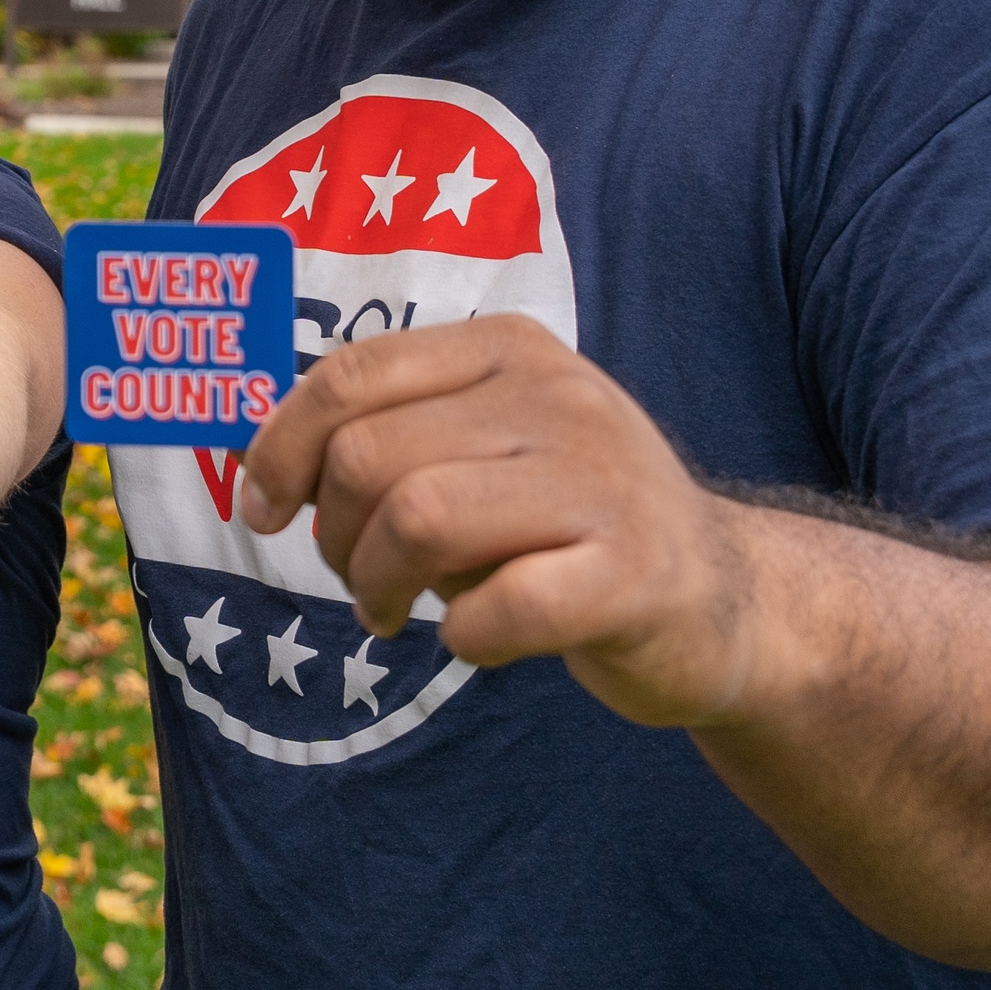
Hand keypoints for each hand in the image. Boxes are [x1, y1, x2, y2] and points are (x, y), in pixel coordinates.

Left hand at [236, 314, 762, 728]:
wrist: (726, 601)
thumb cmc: (566, 524)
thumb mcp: (485, 445)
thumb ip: (392, 432)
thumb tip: (266, 468)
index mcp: (509, 350)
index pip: (350, 375)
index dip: (280, 447)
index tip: (264, 510)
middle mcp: (559, 397)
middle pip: (369, 457)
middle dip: (333, 535)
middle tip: (360, 580)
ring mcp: (603, 482)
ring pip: (417, 520)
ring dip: (377, 586)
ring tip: (395, 611)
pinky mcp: (635, 574)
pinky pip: (498, 608)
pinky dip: (463, 636)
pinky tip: (476, 639)